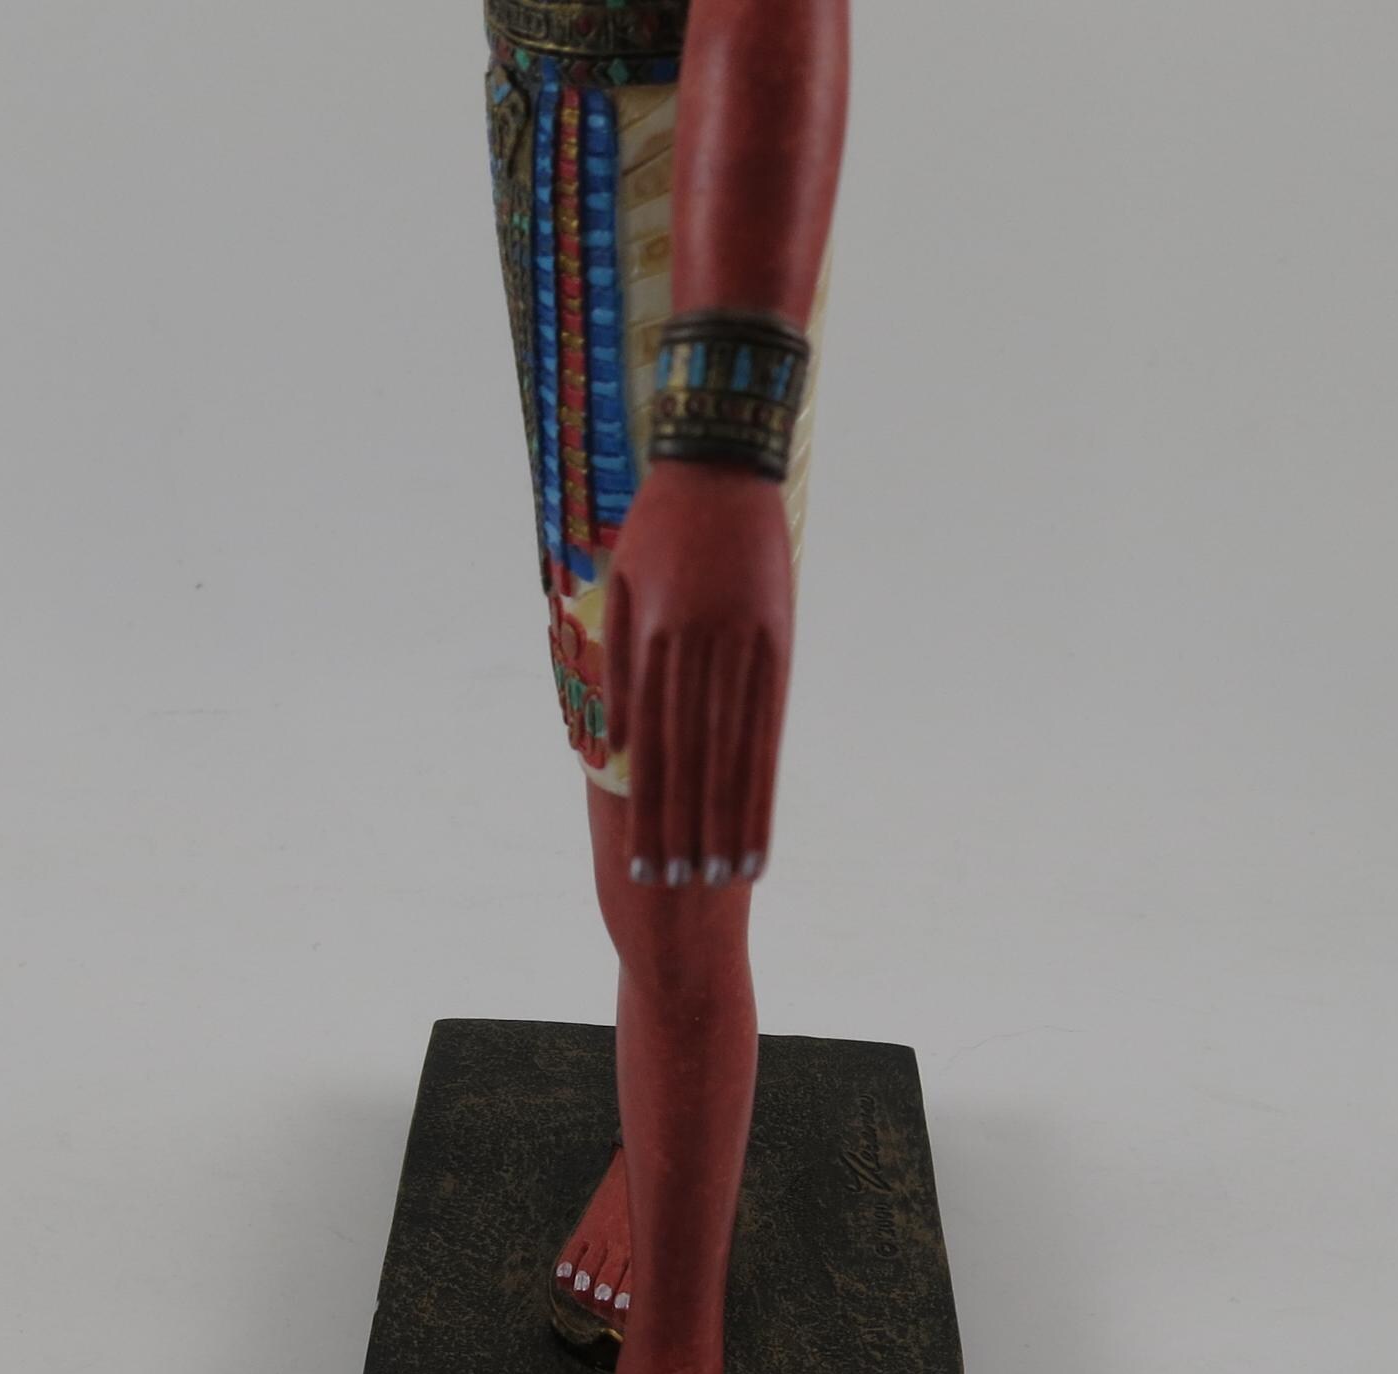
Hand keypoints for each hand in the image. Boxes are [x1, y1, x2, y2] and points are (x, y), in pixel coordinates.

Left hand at [605, 457, 793, 886]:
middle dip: (684, 831)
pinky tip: (762, 825)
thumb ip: (619, 666)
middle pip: (690, 762)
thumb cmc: (657, 526)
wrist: (718, 460)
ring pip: (733, 754)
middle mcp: (698, 651)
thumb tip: (620, 747)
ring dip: (730, 822)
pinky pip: (769, 726)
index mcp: (653, 641)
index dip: (650, 811)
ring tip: (725, 877)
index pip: (652, 748)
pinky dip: (764, 783)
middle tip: (678, 889)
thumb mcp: (623, 587)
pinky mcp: (778, 641)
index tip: (644, 865)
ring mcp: (744, 648)